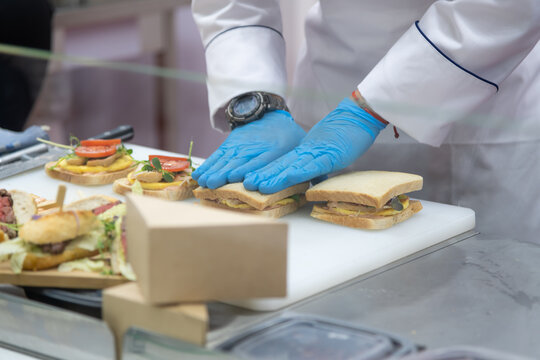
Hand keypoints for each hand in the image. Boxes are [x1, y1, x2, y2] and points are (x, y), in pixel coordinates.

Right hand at [192, 110, 305, 187]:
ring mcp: (240, 145)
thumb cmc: (288, 135)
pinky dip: (209, 165)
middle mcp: (254, 146)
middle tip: (215, 184)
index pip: (261, 159)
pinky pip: (218, 156)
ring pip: (225, 158)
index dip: (250, 169)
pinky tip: (201, 176)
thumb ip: (308, 163)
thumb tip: (321, 182)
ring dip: (214, 170)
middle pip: (239, 160)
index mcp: (274, 148)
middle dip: (226, 173)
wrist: (268, 112)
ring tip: (204, 182)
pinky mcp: (230, 145)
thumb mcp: (300, 144)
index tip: (241, 179)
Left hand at [243, 98, 385, 192]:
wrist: (359, 116)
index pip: (283, 164)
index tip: (251, 181)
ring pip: (291, 166)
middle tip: (246, 185)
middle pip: (282, 165)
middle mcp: (307, 152)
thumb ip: (317, 166)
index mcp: (306, 152)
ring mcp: (317, 153)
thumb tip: (311, 182)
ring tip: (257, 184)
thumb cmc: (346, 135)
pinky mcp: (331, 155)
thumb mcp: (328, 154)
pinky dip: (299, 172)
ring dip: (274, 176)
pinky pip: (313, 166)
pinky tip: (286, 178)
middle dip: (263, 176)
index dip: (267, 173)